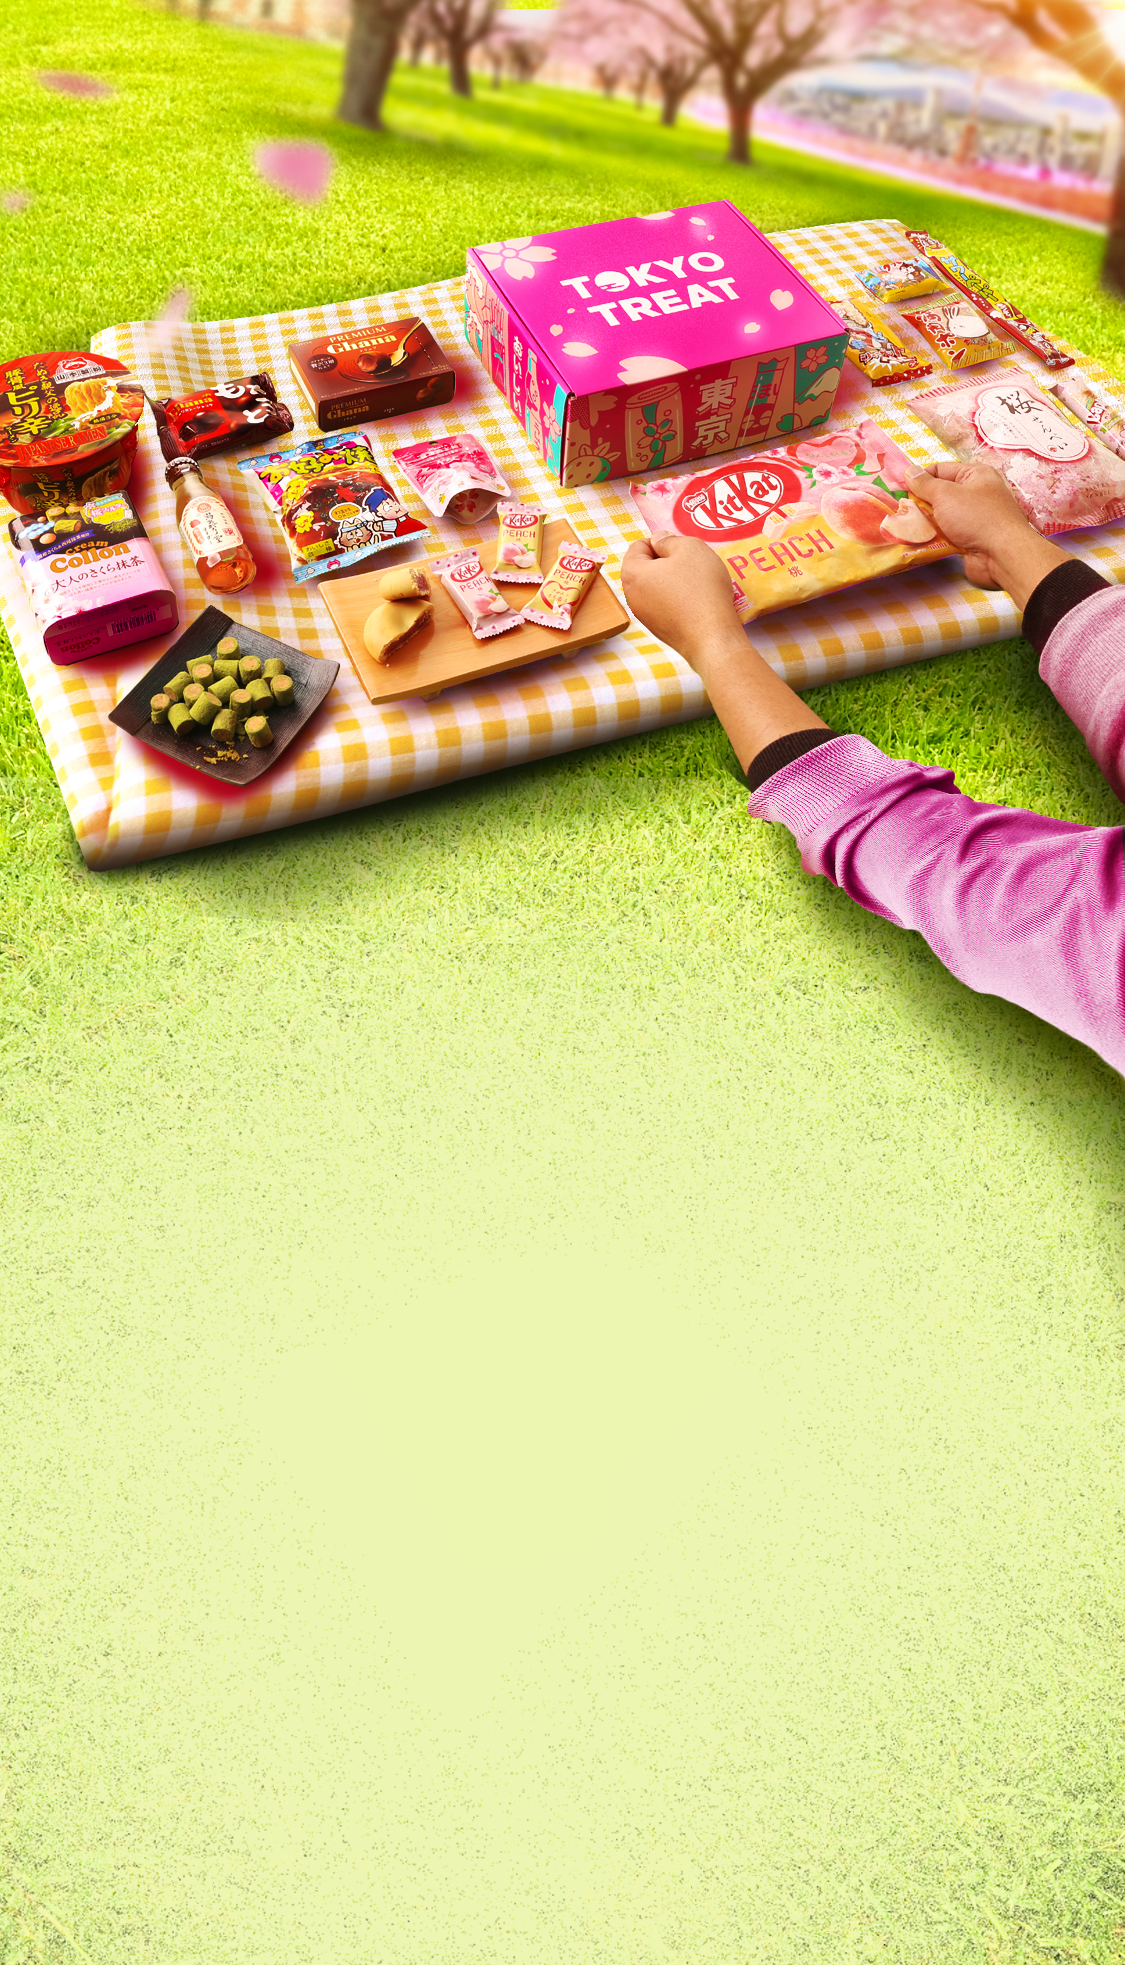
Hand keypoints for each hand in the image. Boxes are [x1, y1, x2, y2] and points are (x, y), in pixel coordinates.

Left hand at [619, 533, 745, 671]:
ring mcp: (644, 616)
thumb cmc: (700, 589)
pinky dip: (679, 599)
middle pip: (647, 567)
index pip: (638, 546)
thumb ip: (670, 539)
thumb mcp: (690, 548)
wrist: (712, 637)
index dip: (662, 542)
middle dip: (668, 562)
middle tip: (691, 565)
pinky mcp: (659, 629)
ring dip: (675, 580)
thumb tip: (659, 541)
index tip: (681, 550)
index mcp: (632, 573)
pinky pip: (666, 604)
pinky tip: (697, 601)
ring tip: (697, 584)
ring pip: (658, 586)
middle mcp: (632, 596)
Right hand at [907, 459, 1071, 608]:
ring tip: (905, 526)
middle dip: (920, 503)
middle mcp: (976, 494)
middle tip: (900, 510)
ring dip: (925, 523)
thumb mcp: (946, 495)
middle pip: (940, 494)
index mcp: (975, 475)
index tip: (899, 488)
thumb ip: (925, 484)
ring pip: (941, 516)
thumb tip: (910, 471)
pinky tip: (918, 541)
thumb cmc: (977, 517)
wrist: (1001, 555)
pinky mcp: (970, 539)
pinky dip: (934, 537)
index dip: (919, 478)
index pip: (940, 470)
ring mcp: (973, 518)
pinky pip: (946, 534)